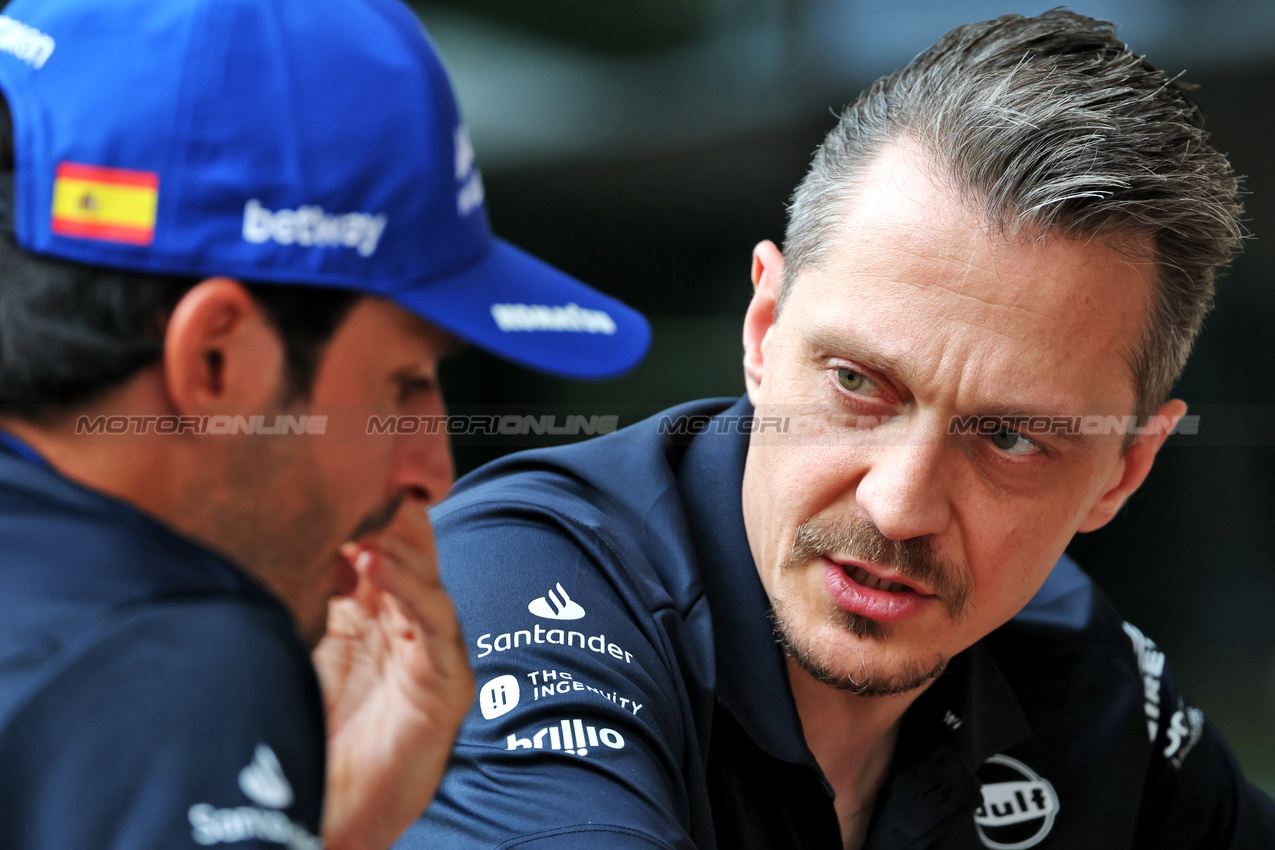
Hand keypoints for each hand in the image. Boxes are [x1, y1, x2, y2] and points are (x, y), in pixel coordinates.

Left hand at [313, 502, 474, 849]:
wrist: (332, 811)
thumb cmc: (314, 736)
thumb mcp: (303, 651)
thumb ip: (304, 601)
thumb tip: (275, 540)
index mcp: (376, 617)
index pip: (382, 546)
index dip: (364, 508)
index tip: (332, 468)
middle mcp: (409, 629)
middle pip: (410, 553)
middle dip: (386, 513)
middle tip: (355, 473)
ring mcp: (432, 654)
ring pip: (424, 579)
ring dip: (392, 543)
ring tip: (358, 515)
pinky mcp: (445, 686)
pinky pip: (433, 626)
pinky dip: (406, 590)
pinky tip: (373, 564)